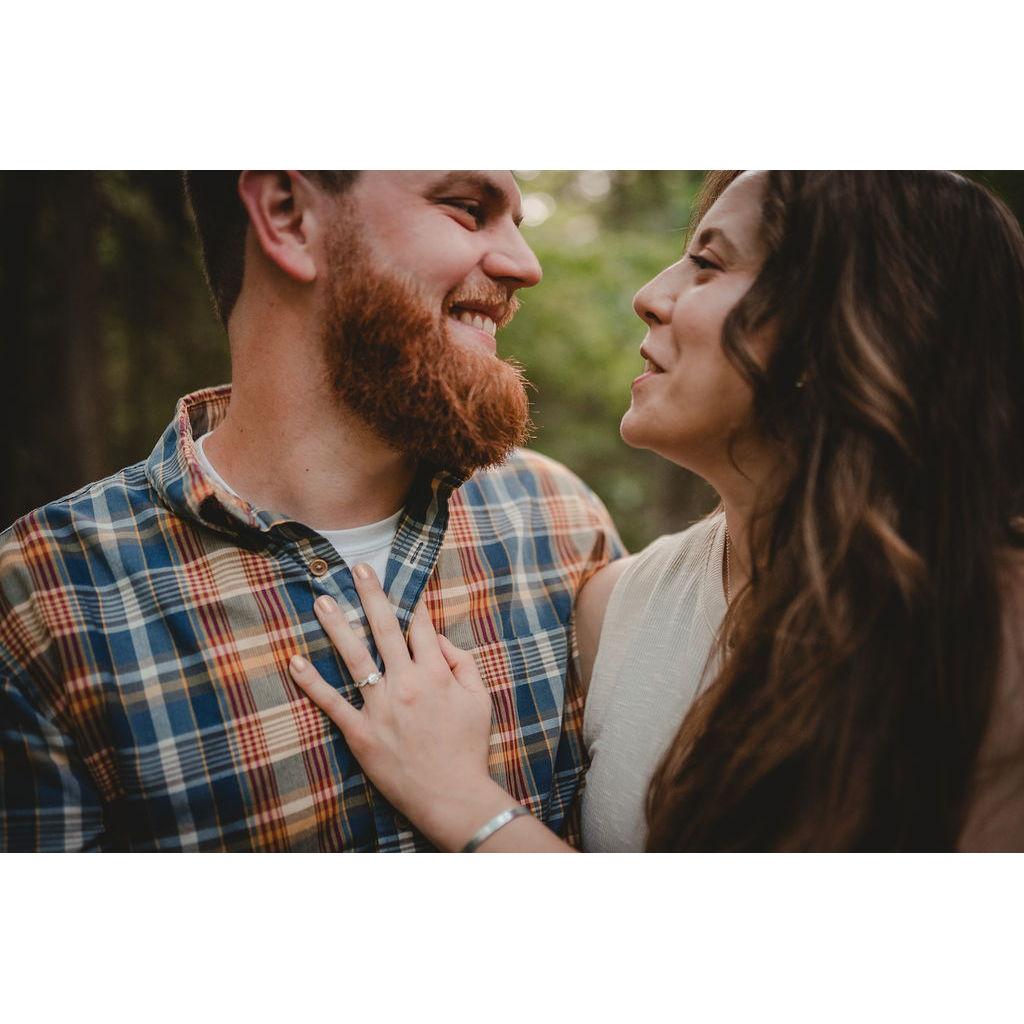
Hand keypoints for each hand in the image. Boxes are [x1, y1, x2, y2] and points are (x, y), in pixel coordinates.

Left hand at [288, 563, 513, 848]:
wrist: (452, 795)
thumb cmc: (468, 746)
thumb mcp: (480, 698)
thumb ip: (462, 662)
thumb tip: (436, 639)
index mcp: (436, 673)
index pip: (420, 626)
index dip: (412, 601)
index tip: (401, 580)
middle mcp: (406, 683)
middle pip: (384, 628)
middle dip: (371, 594)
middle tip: (357, 567)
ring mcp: (380, 707)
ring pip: (354, 657)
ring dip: (336, 626)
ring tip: (322, 600)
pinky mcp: (360, 733)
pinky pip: (332, 703)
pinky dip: (312, 682)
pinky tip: (296, 661)